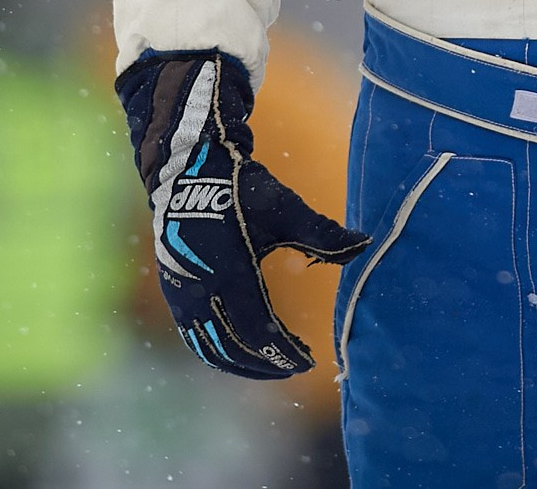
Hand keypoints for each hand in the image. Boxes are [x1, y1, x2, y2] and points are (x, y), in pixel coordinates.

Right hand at [116, 49, 368, 379]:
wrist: (187, 169)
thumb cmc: (241, 188)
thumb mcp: (284, 208)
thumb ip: (322, 233)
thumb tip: (364, 243)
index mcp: (232, 270)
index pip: (260, 330)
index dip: (285, 352)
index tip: (309, 360)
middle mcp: (202, 287)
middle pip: (235, 346)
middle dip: (266, 364)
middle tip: (294, 366)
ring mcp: (182, 291)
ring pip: (209, 347)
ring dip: (239, 364)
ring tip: (268, 366)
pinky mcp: (172, 289)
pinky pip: (192, 334)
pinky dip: (214, 351)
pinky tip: (236, 352)